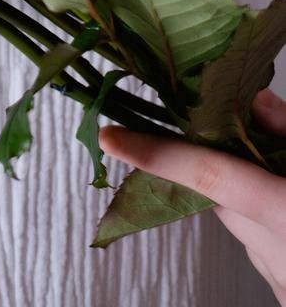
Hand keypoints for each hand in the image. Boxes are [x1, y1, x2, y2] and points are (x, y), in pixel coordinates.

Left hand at [99, 90, 285, 303]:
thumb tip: (255, 97)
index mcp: (285, 212)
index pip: (205, 175)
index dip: (154, 153)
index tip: (109, 135)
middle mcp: (275, 250)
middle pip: (221, 195)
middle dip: (222, 159)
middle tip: (246, 130)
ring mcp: (281, 279)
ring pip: (243, 222)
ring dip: (253, 191)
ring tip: (283, 168)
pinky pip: (267, 248)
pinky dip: (273, 221)